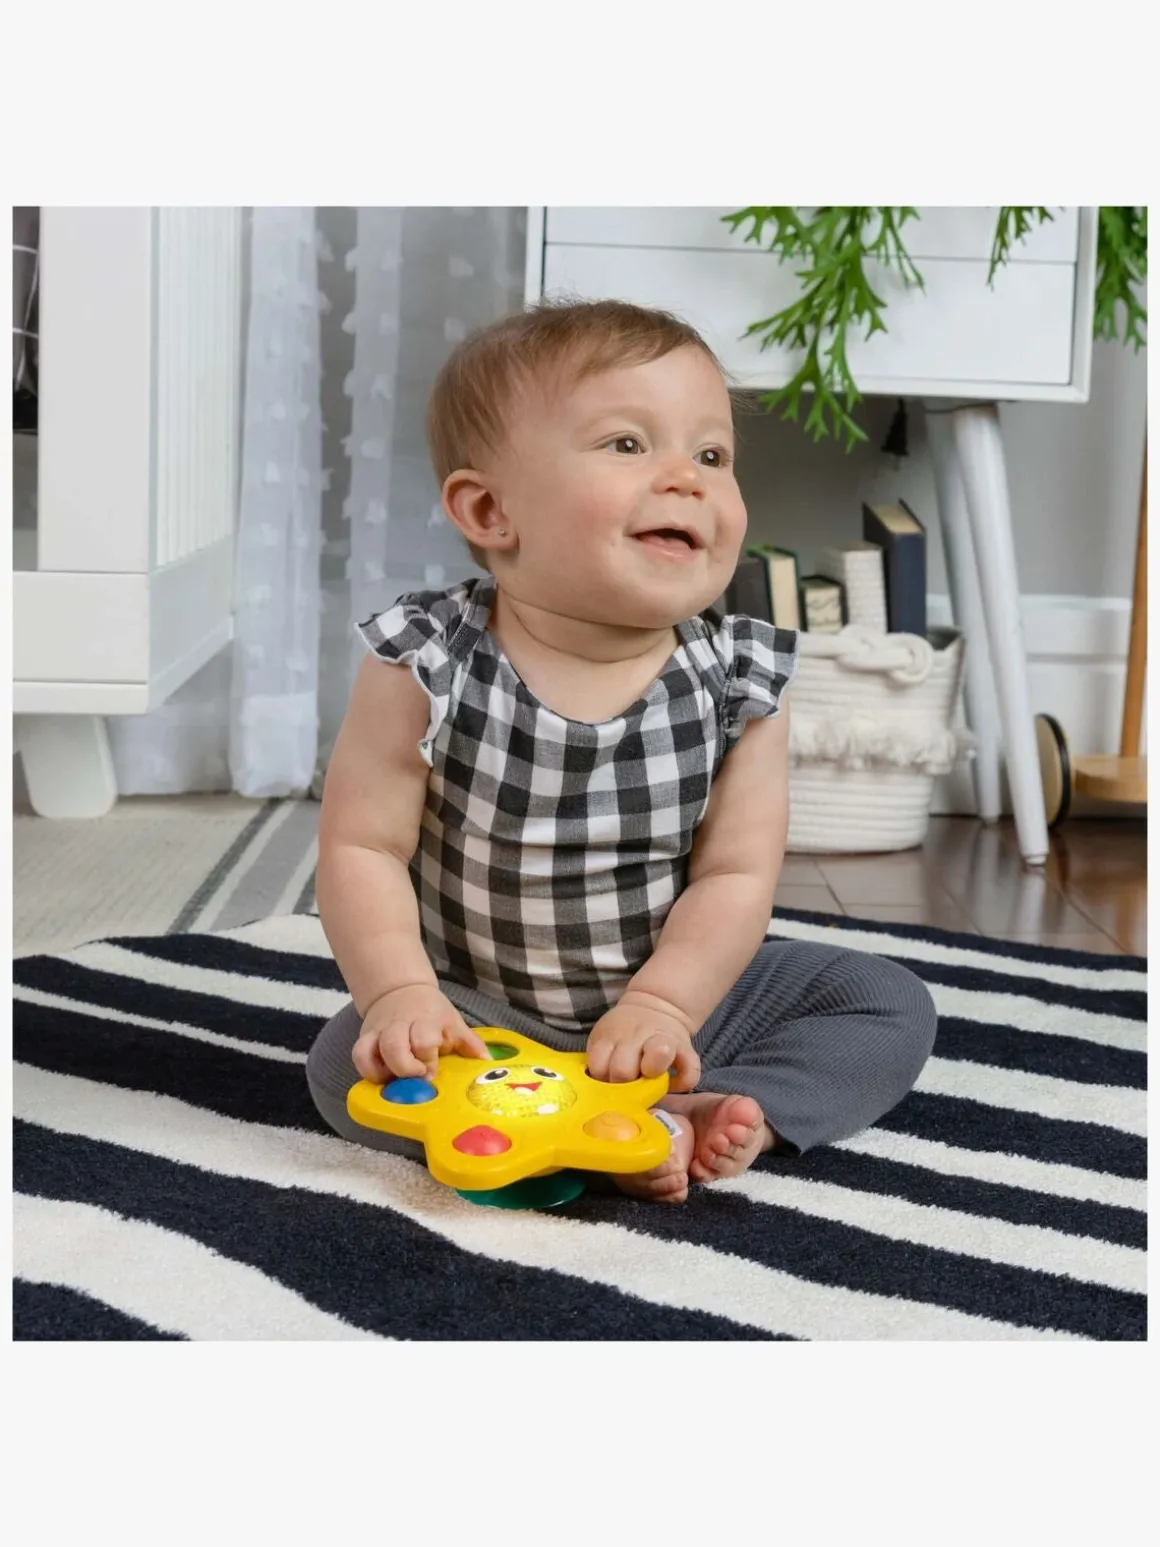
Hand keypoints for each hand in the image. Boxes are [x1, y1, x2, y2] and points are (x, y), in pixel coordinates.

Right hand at [352, 984, 489, 1081]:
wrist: (401, 991)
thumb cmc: (432, 1013)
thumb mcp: (453, 1023)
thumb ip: (470, 1043)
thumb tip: (486, 1062)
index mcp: (427, 1020)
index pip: (424, 1041)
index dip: (427, 1061)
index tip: (432, 1073)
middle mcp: (400, 1024)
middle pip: (394, 1047)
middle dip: (405, 1069)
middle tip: (417, 1076)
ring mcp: (380, 1031)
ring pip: (369, 1051)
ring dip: (385, 1071)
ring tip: (398, 1078)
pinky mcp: (365, 1038)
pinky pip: (358, 1055)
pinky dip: (367, 1070)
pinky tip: (382, 1076)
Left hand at [585, 994, 700, 1091]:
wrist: (655, 1005)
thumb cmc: (624, 1033)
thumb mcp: (606, 1038)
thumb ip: (600, 1059)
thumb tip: (597, 1095)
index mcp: (612, 1036)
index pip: (598, 1064)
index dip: (600, 1078)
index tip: (605, 1080)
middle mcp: (637, 1036)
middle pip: (623, 1068)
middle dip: (623, 1082)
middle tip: (627, 1083)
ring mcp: (664, 1041)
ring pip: (659, 1055)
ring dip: (653, 1071)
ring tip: (649, 1078)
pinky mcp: (687, 1049)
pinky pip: (690, 1071)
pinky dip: (683, 1083)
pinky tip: (674, 1085)